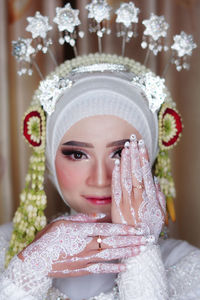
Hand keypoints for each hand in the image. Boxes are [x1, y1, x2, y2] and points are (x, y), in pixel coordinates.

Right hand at [18, 219, 147, 277]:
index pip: (107, 229)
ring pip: (111, 255)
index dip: (123, 228)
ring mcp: (85, 258)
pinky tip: (126, 266)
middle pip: (113, 242)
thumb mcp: (63, 222)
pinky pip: (102, 269)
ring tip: (141, 249)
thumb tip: (99, 216)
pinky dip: (114, 268)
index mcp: (81, 231)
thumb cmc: (48, 239)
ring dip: (127, 252)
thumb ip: (82, 219)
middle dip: (132, 240)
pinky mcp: (83, 269)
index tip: (137, 228)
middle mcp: (86, 245)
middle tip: (147, 238)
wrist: (36, 260)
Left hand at [111, 134, 165, 240]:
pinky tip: (116, 164)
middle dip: (135, 154)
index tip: (142, 146)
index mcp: (150, 198)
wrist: (139, 247)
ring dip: (126, 161)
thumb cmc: (150, 230)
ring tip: (125, 147)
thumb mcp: (159, 214)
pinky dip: (116, 176)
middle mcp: (139, 197)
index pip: (146, 173)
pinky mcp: (117, 207)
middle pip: (136, 172)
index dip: (144, 158)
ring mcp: (127, 202)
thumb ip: (158, 197)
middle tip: (133, 139)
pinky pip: (116, 189)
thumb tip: (155, 181)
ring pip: (127, 177)